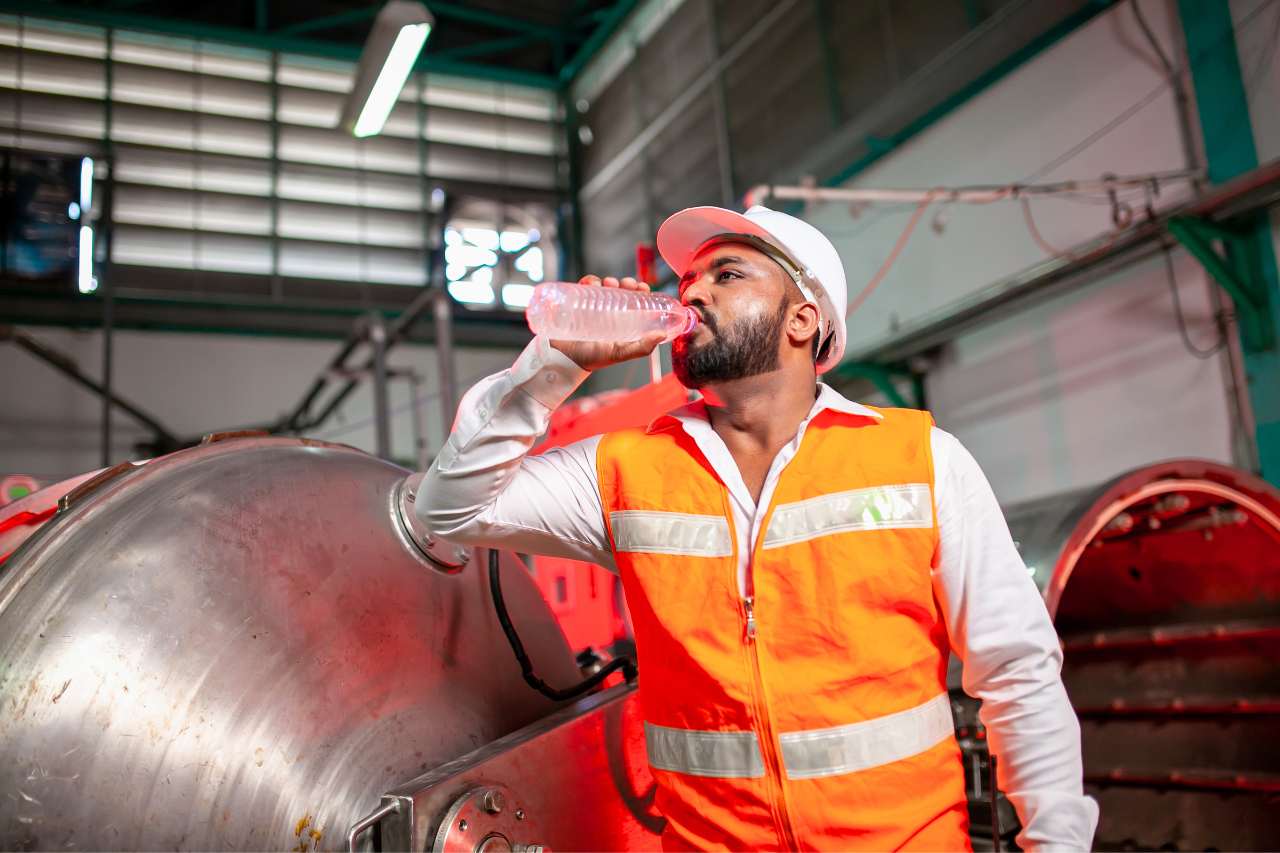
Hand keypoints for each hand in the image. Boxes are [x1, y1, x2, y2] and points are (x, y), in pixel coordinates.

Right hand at [549, 275, 667, 371]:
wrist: (563, 359)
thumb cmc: (592, 358)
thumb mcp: (620, 353)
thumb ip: (641, 348)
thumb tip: (661, 335)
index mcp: (623, 322)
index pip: (635, 302)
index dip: (640, 292)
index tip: (642, 287)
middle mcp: (609, 313)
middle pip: (621, 291)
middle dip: (625, 283)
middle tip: (626, 284)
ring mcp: (593, 307)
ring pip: (604, 286)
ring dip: (608, 280)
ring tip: (608, 283)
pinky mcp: (577, 303)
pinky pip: (584, 287)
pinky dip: (589, 281)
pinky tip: (591, 283)